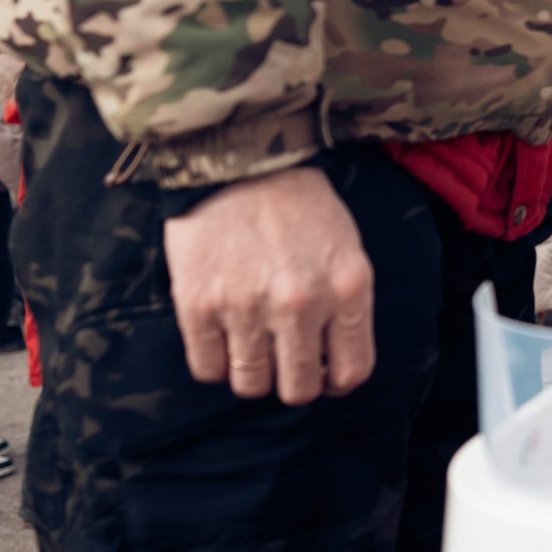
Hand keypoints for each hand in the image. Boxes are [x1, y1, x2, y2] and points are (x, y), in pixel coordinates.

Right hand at [165, 165, 373, 404]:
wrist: (239, 162)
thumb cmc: (300, 206)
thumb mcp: (347, 248)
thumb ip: (347, 305)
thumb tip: (333, 363)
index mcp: (348, 287)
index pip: (352, 370)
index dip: (336, 381)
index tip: (324, 373)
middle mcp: (301, 303)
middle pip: (299, 389)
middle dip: (293, 382)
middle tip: (284, 361)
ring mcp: (247, 307)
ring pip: (251, 384)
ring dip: (252, 372)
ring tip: (251, 342)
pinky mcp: (198, 306)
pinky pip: (208, 369)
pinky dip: (215, 362)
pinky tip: (222, 335)